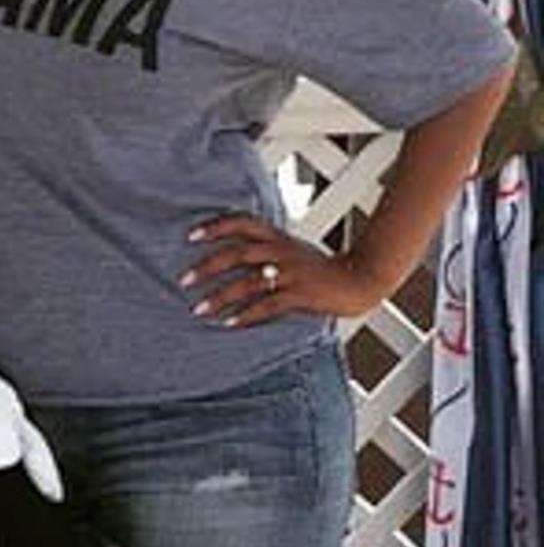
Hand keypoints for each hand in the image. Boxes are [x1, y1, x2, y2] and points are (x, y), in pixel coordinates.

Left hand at [184, 213, 384, 327]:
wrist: (363, 278)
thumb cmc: (325, 268)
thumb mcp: (295, 250)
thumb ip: (269, 249)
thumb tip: (237, 254)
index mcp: (279, 238)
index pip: (243, 223)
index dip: (216, 226)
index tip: (190, 235)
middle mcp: (282, 251)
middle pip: (238, 252)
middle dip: (208, 266)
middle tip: (183, 279)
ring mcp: (292, 273)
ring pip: (248, 281)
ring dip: (220, 296)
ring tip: (199, 308)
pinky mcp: (302, 294)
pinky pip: (268, 305)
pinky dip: (246, 314)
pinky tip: (229, 323)